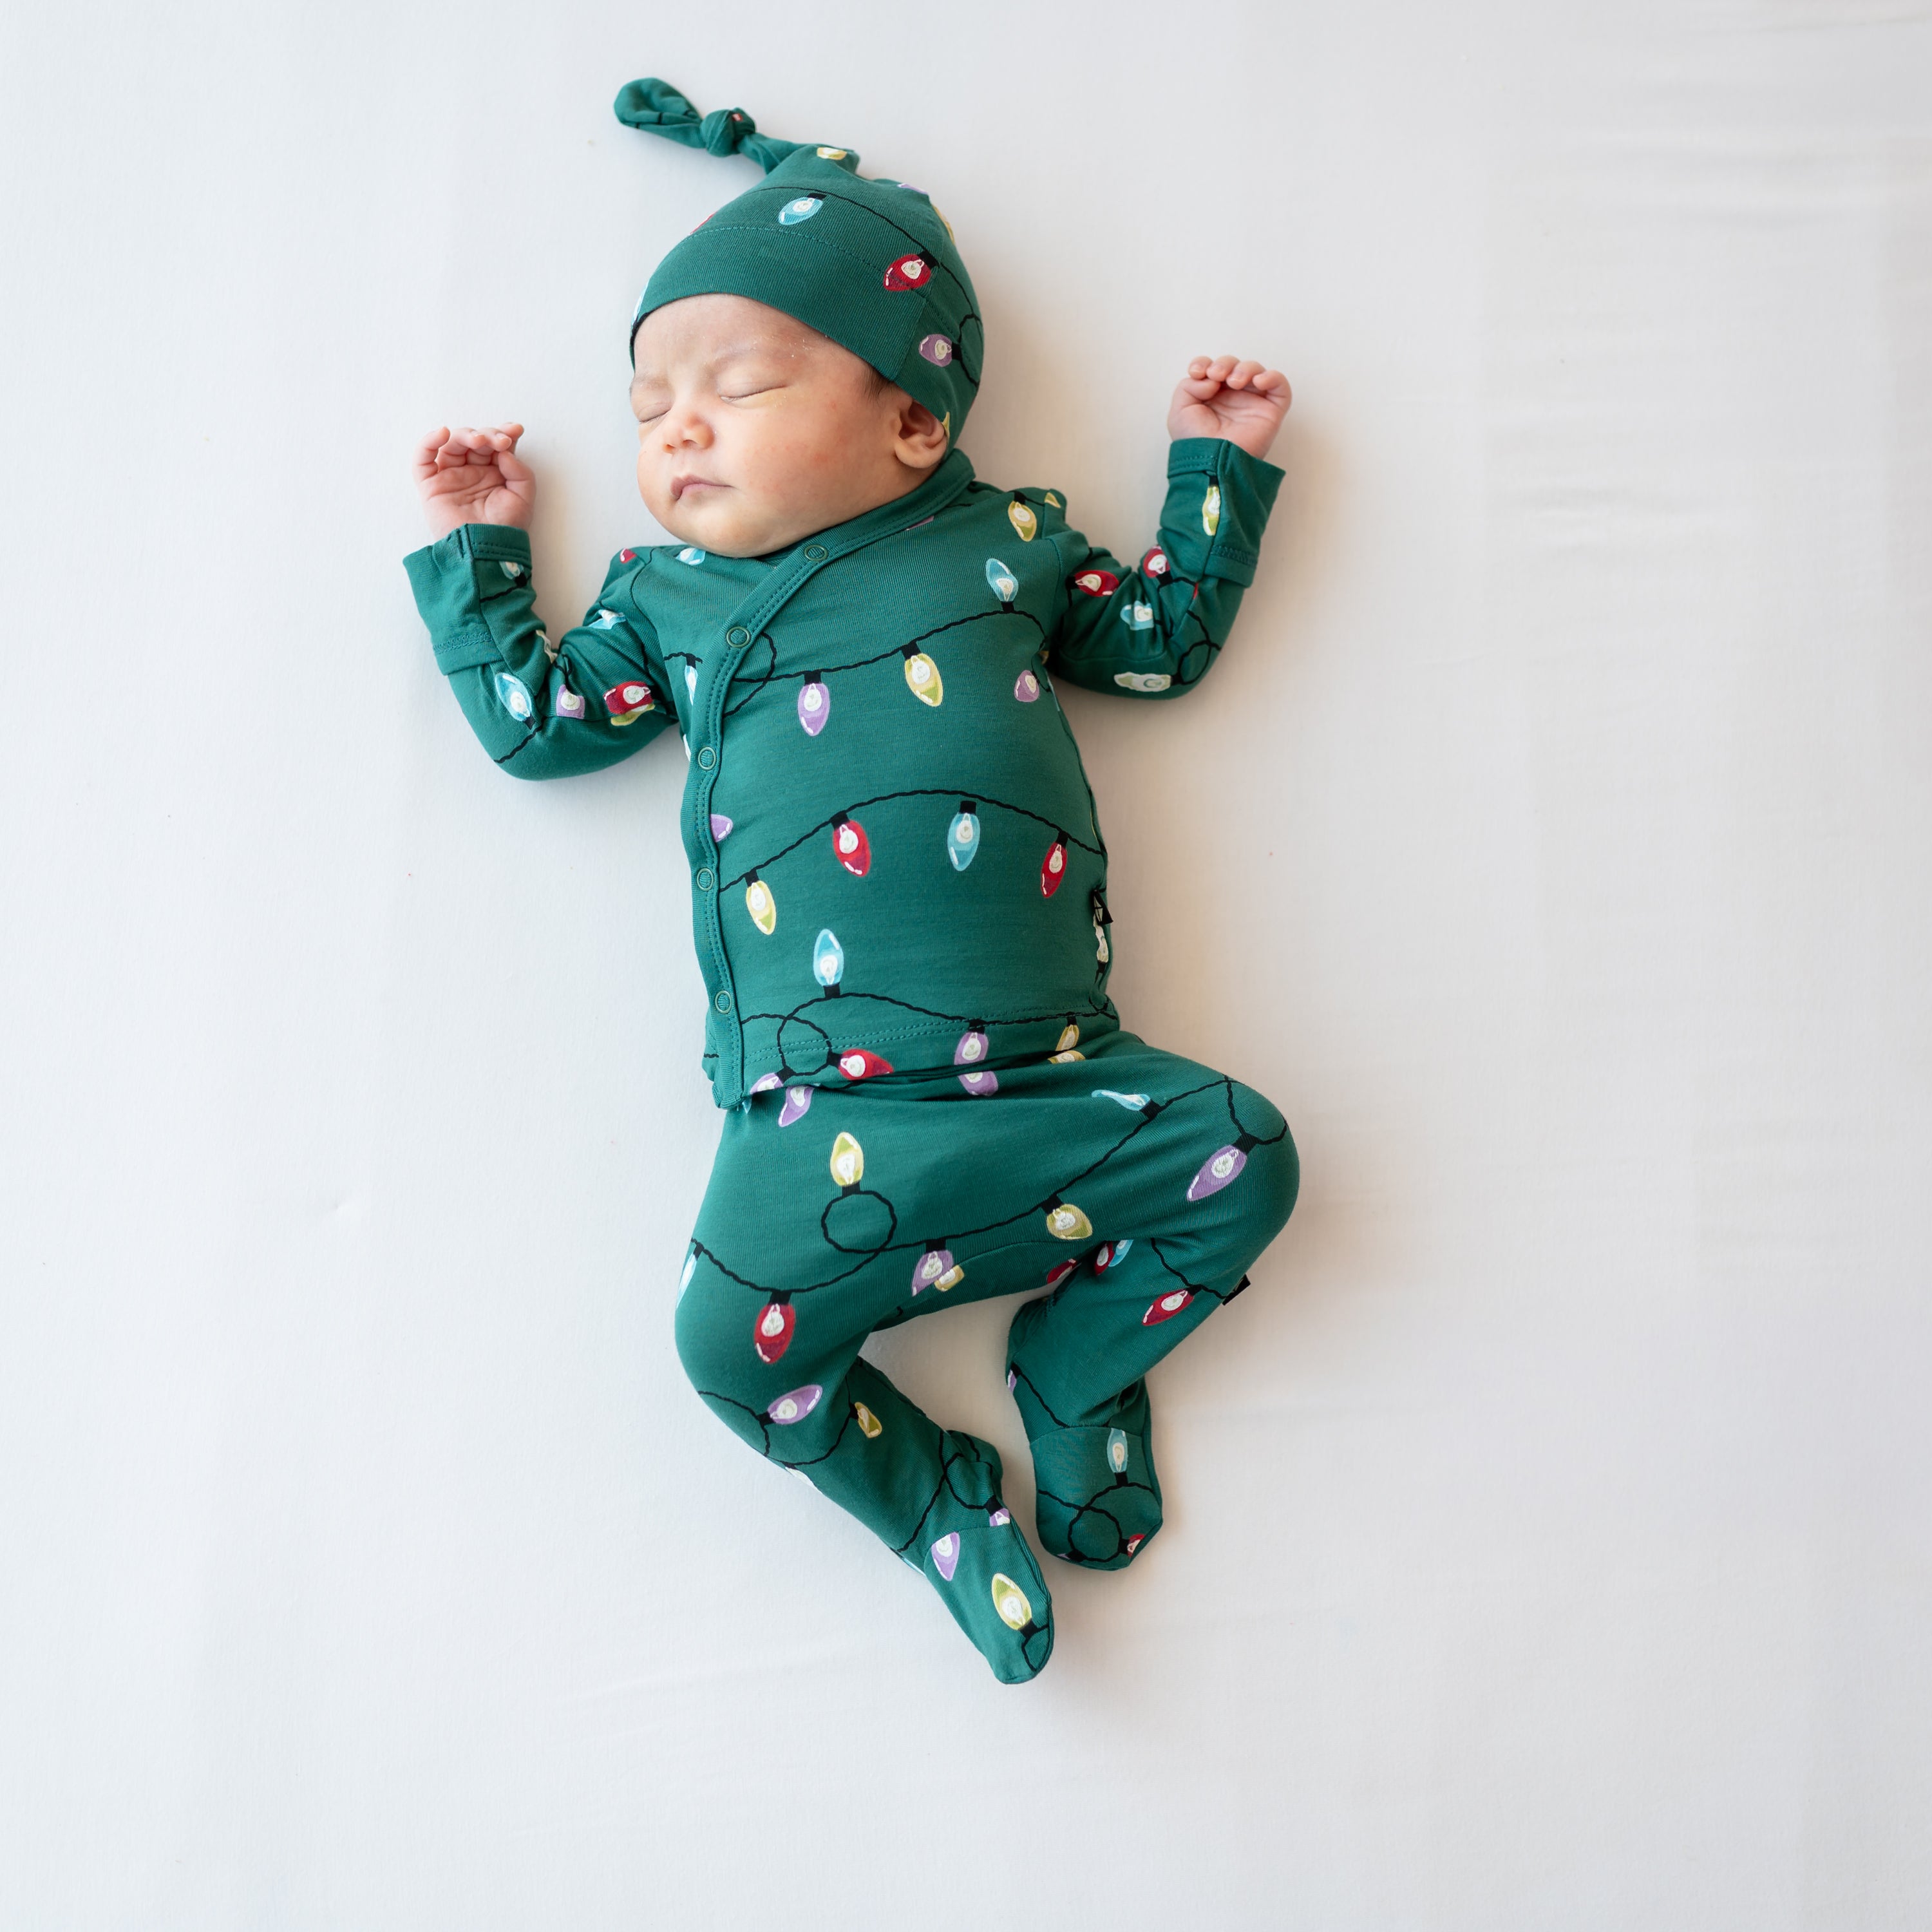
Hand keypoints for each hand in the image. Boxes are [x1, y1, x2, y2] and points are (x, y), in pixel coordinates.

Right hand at [414, 424, 535, 537]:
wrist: (486, 550)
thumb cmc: (505, 528)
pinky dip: (429, 441)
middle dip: (487, 435)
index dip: (503, 433)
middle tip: (499, 441)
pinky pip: (423, 458)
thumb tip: (504, 451)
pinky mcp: (431, 485)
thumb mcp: (524, 498)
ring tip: (480, 441)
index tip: (515, 430)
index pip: (496, 445)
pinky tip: (443, 433)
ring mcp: (451, 477)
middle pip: (475, 440)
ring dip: (465, 435)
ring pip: (452, 443)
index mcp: (494, 474)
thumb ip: (520, 472)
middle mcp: (472, 472)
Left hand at [1167, 358, 1291, 460]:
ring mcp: (1252, 403)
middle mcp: (1232, 399)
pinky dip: (1272, 376)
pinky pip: (1280, 386)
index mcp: (1211, 398)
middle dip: (1225, 364)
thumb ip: (1188, 386)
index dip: (1205, 363)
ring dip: (1245, 368)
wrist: (1211, 461)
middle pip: (1234, 366)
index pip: (1212, 369)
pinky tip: (1258, 381)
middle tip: (1216, 376)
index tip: (1197, 372)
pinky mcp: (1271, 411)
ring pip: (1256, 371)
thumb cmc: (1195, 442)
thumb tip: (1212, 379)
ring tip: (1233, 382)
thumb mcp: (1179, 411)